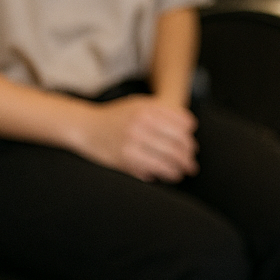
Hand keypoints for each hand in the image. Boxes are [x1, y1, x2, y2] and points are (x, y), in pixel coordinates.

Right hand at [76, 94, 198, 182]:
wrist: (86, 127)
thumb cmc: (117, 116)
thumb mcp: (140, 104)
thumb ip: (164, 111)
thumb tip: (190, 126)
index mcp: (148, 108)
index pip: (183, 124)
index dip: (190, 136)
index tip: (192, 144)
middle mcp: (142, 123)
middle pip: (179, 141)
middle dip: (189, 154)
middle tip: (192, 161)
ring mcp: (134, 141)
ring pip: (170, 156)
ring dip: (182, 166)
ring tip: (187, 170)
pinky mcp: (126, 158)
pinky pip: (156, 167)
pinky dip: (169, 173)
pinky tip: (173, 175)